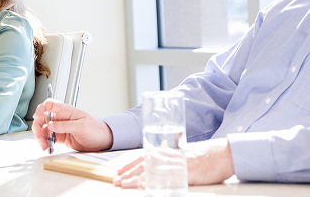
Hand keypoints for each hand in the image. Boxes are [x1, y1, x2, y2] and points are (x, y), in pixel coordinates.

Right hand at [32, 99, 113, 151]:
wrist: (103, 140)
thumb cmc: (96, 129)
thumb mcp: (82, 126)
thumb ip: (65, 125)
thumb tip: (50, 125)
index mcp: (66, 111)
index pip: (50, 104)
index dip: (41, 108)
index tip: (37, 116)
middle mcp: (61, 118)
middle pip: (43, 118)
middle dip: (37, 127)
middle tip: (39, 136)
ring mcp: (59, 128)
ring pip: (44, 130)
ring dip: (40, 137)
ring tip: (44, 146)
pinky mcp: (60, 137)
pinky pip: (48, 139)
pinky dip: (46, 143)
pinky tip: (48, 148)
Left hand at [113, 138, 234, 187]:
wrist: (224, 154)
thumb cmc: (206, 156)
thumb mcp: (184, 154)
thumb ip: (171, 159)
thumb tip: (160, 166)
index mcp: (168, 152)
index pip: (143, 157)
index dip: (130, 164)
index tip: (119, 171)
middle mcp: (169, 157)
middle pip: (144, 165)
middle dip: (128, 173)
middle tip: (116, 180)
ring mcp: (177, 165)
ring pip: (151, 172)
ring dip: (136, 179)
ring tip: (124, 185)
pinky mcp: (186, 173)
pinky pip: (166, 178)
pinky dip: (155, 182)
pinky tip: (146, 186)